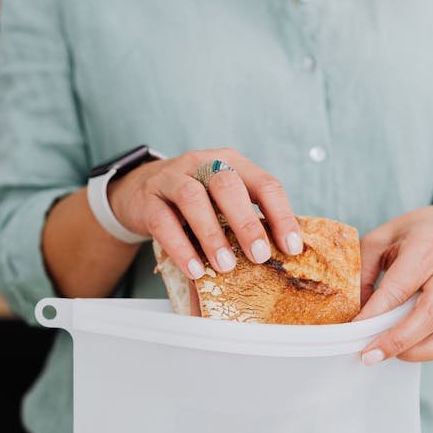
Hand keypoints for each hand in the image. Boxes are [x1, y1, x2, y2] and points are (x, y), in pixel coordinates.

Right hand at [108, 148, 302, 279]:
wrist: (141, 191)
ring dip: (212, 235)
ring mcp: (172, 178)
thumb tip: (282, 257)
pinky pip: (163, 222)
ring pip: (193, 199)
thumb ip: (248, 220)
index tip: (292, 247)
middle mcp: (203, 164)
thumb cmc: (195, 203)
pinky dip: (180, 248)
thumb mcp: (223, 203)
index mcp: (232, 164)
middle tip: (259, 256)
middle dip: (247, 223)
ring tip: (225, 266)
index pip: (264, 184)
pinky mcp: (148, 199)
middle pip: (228, 185)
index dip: (281, 216)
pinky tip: (194, 269)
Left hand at [357, 206, 432, 363]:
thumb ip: (365, 270)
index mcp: (427, 248)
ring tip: (388, 355)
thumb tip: (356, 311)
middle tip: (369, 355)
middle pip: (429, 314)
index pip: (399, 288)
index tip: (353, 329)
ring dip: (416, 352)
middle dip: (397, 340)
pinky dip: (430, 352)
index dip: (374, 313)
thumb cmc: (420, 235)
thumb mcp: (383, 238)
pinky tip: (407, 350)